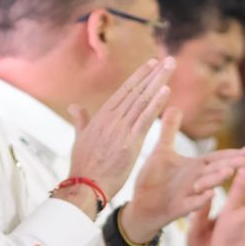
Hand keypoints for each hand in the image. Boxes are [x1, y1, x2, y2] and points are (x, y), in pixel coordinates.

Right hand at [67, 57, 172, 205]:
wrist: (84, 185)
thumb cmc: (83, 166)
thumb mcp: (79, 139)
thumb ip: (80, 120)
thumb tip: (74, 107)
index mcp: (101, 117)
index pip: (124, 91)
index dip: (139, 76)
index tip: (151, 64)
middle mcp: (112, 119)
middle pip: (136, 91)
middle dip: (154, 74)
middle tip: (169, 60)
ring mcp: (121, 129)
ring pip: (143, 100)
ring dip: (159, 82)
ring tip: (171, 66)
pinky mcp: (130, 142)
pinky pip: (146, 119)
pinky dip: (156, 104)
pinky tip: (166, 90)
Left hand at [122, 109, 244, 242]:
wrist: (140, 205)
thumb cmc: (153, 179)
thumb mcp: (161, 151)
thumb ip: (169, 130)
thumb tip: (174, 106)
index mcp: (196, 166)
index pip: (220, 158)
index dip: (236, 153)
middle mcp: (197, 179)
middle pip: (218, 170)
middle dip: (233, 164)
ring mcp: (190, 193)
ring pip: (208, 185)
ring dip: (218, 179)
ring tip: (229, 172)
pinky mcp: (179, 207)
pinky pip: (192, 204)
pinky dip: (200, 199)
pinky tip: (208, 195)